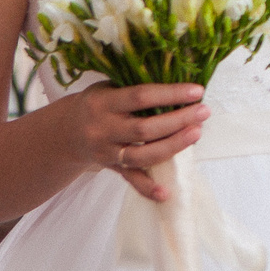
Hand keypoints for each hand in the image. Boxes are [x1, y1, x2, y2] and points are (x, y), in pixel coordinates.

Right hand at [64, 82, 209, 201]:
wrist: (66, 132)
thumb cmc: (98, 103)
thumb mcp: (108, 87)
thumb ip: (135, 86)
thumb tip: (177, 78)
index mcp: (103, 103)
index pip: (140, 97)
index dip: (170, 94)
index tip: (197, 90)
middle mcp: (102, 129)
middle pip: (144, 129)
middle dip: (178, 121)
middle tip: (204, 112)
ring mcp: (106, 152)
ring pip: (141, 155)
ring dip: (172, 147)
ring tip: (196, 133)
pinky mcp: (111, 168)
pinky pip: (130, 180)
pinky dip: (147, 188)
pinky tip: (166, 192)